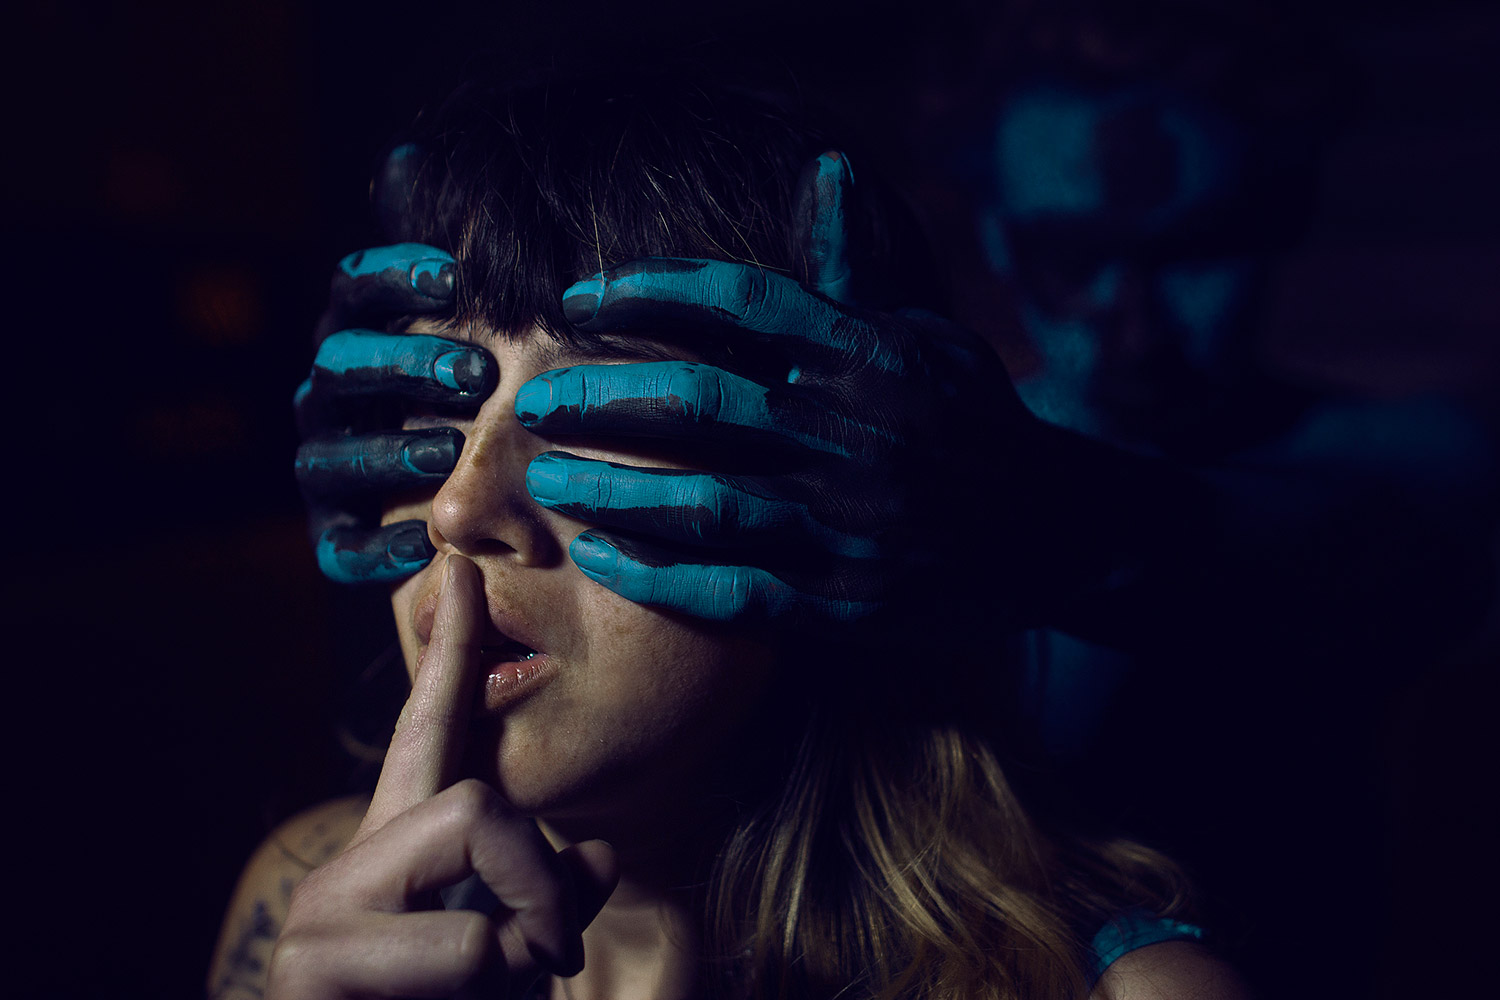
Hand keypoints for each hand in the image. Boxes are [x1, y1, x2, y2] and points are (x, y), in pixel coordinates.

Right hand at [266, 556, 618, 998]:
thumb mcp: (509, 959)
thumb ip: (546, 899)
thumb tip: (594, 857)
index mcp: (403, 853)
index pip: (433, 729)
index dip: (450, 646)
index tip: (457, 561)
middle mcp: (354, 867)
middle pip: (486, 805)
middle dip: (541, 884)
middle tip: (538, 956)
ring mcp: (324, 920)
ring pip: (479, 870)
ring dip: (519, 953)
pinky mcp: (311, 972)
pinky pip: (464, 953)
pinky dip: (492, 993)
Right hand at [294, 243, 498, 582]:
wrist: (475, 505)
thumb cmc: (497, 400)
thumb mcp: (496, 340)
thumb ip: (485, 292)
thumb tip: (448, 194)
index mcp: (359, 339)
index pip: (354, 292)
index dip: (393, 278)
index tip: (454, 277)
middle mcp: (329, 399)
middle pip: (340, 367)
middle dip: (403, 365)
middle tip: (476, 374)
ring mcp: (326, 468)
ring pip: (329, 457)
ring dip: (388, 452)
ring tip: (450, 454)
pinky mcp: (335, 536)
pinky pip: (338, 548)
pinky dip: (373, 547)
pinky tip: (423, 542)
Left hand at [514, 152, 1033, 626]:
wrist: (1055, 530)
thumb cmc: (972, 421)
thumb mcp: (926, 333)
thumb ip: (856, 270)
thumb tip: (824, 172)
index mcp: (867, 357)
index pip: (739, 305)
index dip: (648, 294)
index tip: (582, 300)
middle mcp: (854, 435)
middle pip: (702, 406)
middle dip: (601, 396)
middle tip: (534, 396)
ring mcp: (851, 524)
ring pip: (706, 504)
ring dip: (613, 491)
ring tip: (548, 478)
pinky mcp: (848, 602)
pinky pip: (737, 594)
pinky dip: (662, 578)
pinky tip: (603, 559)